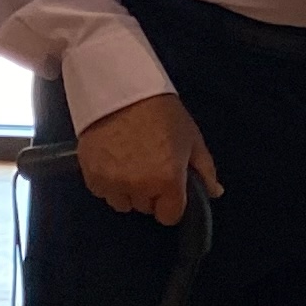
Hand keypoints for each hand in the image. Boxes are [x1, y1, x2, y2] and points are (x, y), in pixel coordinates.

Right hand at [78, 91, 217, 225]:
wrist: (120, 89)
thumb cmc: (162, 112)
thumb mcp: (191, 138)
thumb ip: (205, 170)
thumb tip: (214, 193)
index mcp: (167, 181)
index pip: (169, 216)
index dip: (171, 203)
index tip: (169, 186)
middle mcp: (138, 189)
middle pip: (145, 208)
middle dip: (149, 193)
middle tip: (149, 165)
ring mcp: (112, 184)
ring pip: (122, 203)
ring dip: (126, 190)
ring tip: (128, 163)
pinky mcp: (90, 176)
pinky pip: (102, 192)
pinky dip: (107, 182)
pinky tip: (112, 159)